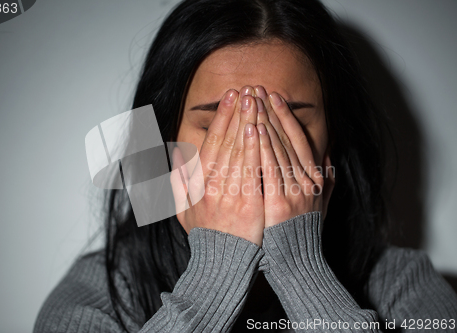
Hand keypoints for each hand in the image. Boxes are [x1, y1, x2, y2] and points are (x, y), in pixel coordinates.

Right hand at [170, 88, 264, 245]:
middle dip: (237, 113)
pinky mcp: (248, 203)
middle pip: (226, 141)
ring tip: (256, 100)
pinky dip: (255, 148)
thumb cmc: (204, 234)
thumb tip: (175, 154)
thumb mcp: (182, 208)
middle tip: (246, 89)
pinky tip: (260, 129)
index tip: (230, 98)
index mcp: (198, 183)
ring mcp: (230, 193)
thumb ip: (177, 180)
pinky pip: (252, 170)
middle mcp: (212, 184)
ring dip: (248, 122)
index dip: (221, 118)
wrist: (221, 262)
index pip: (211, 142)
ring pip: (239, 151)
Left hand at [253, 86, 334, 227]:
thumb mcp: (320, 203)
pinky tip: (254, 128)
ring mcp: (295, 190)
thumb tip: (328, 154)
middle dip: (270, 111)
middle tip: (257, 88)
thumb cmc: (300, 231)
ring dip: (265, 121)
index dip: (286, 115)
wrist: (296, 261)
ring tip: (253, 99)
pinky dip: (263, 147)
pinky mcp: (281, 203)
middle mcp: (307, 180)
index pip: (299, 138)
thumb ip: (325, 178)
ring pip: (278, 148)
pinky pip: (270, 168)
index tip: (273, 96)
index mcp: (314, 177)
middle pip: (287, 138)